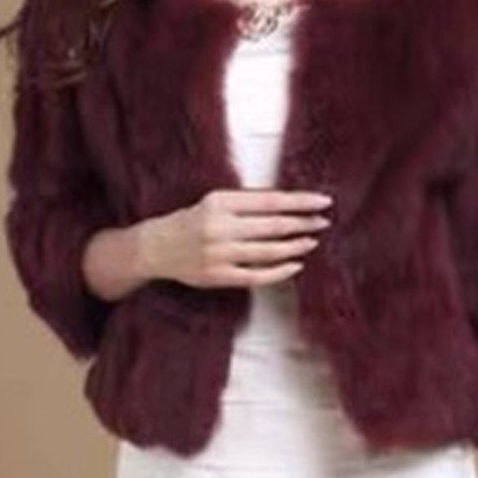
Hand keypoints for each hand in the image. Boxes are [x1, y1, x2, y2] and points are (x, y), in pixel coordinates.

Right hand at [140, 187, 332, 287]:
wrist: (154, 247)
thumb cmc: (191, 220)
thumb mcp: (214, 201)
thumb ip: (246, 202)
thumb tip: (288, 202)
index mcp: (220, 202)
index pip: (270, 201)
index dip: (299, 201)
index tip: (322, 200)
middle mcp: (219, 227)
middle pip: (273, 225)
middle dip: (303, 223)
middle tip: (323, 221)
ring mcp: (218, 254)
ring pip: (268, 251)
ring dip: (295, 246)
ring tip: (312, 241)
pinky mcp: (218, 277)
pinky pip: (257, 276)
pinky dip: (279, 271)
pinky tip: (295, 265)